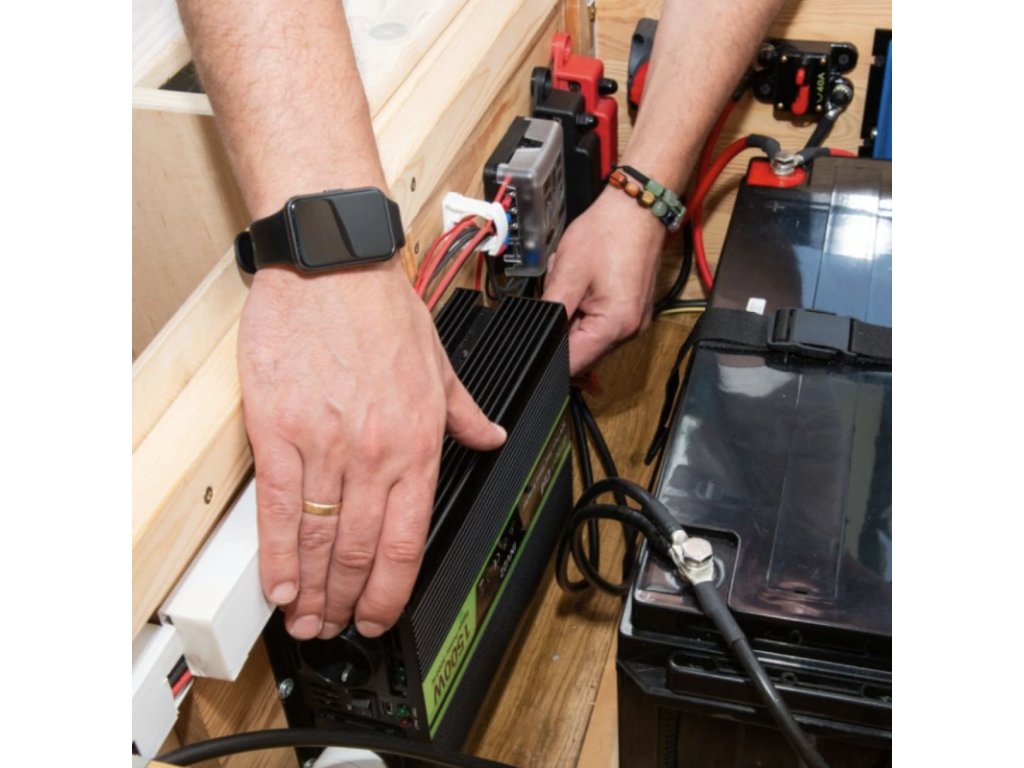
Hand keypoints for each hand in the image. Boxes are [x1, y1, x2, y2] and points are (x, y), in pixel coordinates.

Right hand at [238, 260, 505, 639]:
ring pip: (322, 538)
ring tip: (307, 621)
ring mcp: (325, 444)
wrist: (332, 266)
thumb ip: (466, 412)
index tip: (381, 615)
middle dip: (350, 601)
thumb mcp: (441, 364)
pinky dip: (279, 554)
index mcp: (419, 440)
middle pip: (362, 550)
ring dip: (314, 590)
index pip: (409, 539)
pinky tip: (280, 583)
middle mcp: (375, 452)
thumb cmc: (383, 309)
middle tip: (338, 628)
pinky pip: (279, 507)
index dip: (393, 590)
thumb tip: (492, 436)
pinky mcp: (278, 430)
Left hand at [542, 187, 666, 373]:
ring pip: (589, 337)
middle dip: (561, 329)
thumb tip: (537, 338)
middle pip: (583, 352)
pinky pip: (601, 323)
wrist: (637, 208)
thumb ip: (550, 312)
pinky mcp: (633, 311)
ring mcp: (634, 322)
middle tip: (558, 293)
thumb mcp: (567, 272)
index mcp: (615, 325)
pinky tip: (584, 283)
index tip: (535, 339)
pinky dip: (586, 309)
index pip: (573, 363)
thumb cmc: (607, 232)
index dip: (549, 356)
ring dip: (573, 317)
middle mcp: (630, 330)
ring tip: (574, 283)